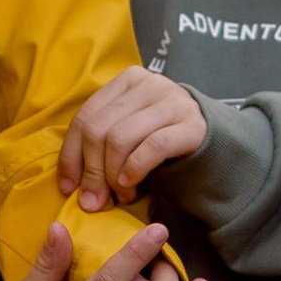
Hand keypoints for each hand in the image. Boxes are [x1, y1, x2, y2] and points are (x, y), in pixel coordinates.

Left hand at [60, 67, 208, 211]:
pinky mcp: (191, 125)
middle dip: (91, 171)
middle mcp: (149, 84)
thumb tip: (73, 186)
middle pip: (100, 129)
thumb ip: (100, 147)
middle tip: (93, 200)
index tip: (68, 187)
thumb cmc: (161, 139)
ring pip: (120, 138)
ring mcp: (172, 101)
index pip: (86, 116)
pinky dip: (134, 170)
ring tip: (119, 195)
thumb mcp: (128, 133)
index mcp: (127, 80)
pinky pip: (151, 148)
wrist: (213, 142)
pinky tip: (132, 185)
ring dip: (112, 175)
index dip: (71, 155)